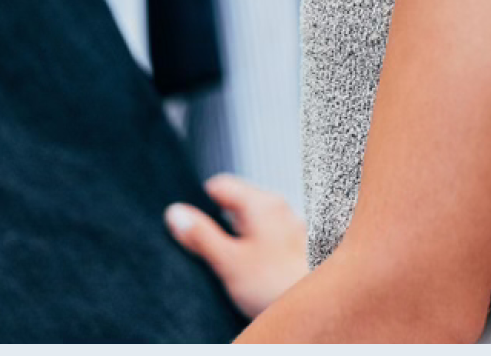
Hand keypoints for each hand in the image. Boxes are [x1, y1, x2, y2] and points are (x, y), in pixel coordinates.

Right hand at [165, 174, 309, 317]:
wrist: (315, 307)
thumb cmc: (274, 284)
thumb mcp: (229, 262)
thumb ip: (201, 236)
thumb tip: (175, 213)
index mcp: (261, 202)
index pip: (220, 184)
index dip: (199, 202)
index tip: (189, 224)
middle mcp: (278, 206)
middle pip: (235, 200)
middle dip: (218, 221)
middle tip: (208, 249)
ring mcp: (289, 222)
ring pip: (250, 219)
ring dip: (236, 235)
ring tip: (230, 261)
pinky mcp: (295, 242)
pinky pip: (265, 234)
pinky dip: (253, 245)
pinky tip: (251, 268)